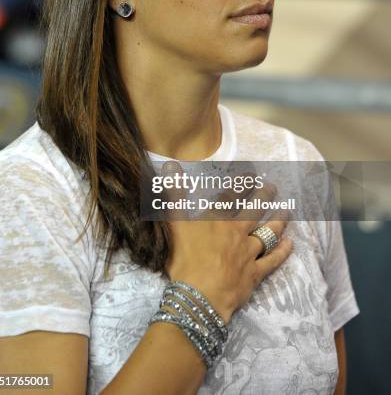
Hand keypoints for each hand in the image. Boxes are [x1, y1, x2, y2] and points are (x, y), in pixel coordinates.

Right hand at [162, 160, 293, 323]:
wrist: (199, 295)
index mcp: (217, 219)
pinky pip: (272, 260)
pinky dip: (282, 252)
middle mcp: (236, 231)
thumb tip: (170, 166)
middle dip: (264, 197)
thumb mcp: (173, 224)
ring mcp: (248, 252)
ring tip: (287, 211)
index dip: (241, 184)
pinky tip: (290, 244)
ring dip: (278, 221)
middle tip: (273, 187)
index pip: (231, 196)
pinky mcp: (255, 273)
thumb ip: (173, 196)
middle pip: (254, 211)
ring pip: (267, 233)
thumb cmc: (184, 259)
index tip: (251, 174)